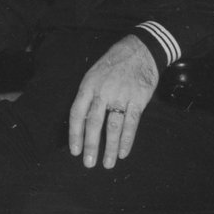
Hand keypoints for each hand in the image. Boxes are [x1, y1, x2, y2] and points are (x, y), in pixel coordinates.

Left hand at [67, 36, 159, 169]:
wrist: (139, 50)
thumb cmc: (113, 64)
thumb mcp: (94, 75)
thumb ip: (88, 97)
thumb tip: (82, 123)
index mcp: (88, 86)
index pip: (77, 113)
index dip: (74, 133)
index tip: (74, 150)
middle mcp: (103, 92)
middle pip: (93, 123)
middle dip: (90, 145)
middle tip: (88, 163)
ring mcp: (121, 96)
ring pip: (113, 126)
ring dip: (109, 147)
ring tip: (107, 163)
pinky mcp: (138, 99)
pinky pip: (131, 123)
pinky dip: (127, 140)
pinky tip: (123, 152)